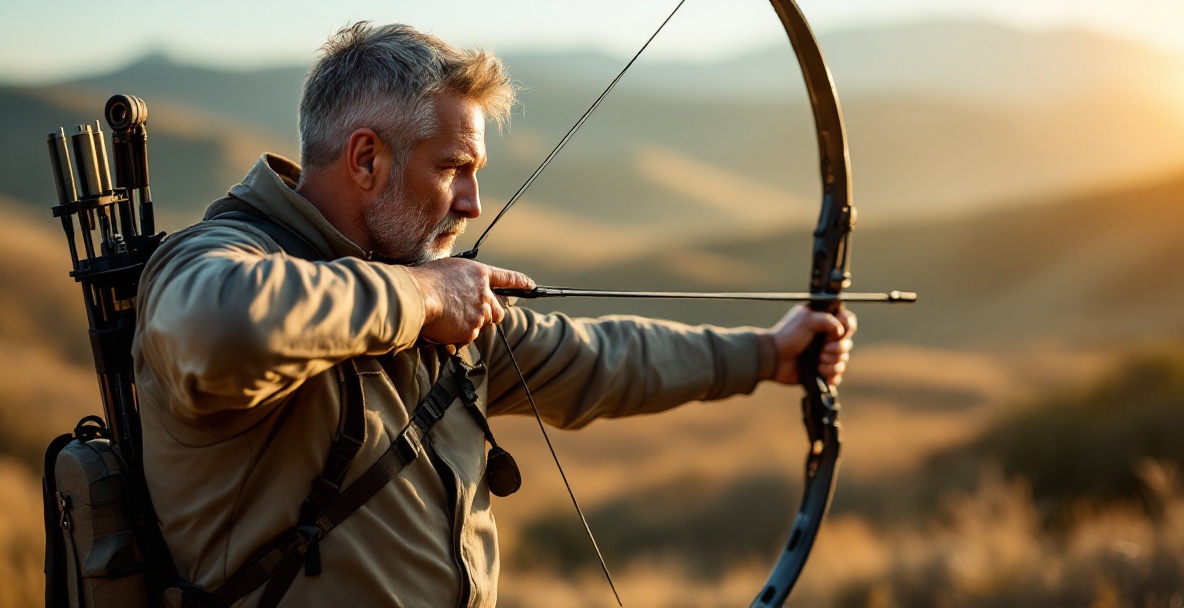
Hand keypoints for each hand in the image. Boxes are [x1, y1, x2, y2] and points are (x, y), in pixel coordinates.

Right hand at [405, 258, 533, 344]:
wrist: (418, 295)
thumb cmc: (425, 280)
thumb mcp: (448, 271)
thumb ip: (462, 284)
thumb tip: (462, 300)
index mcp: (479, 274)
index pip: (507, 278)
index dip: (520, 282)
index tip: (531, 285)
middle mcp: (484, 293)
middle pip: (498, 311)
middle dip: (490, 315)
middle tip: (473, 316)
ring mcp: (480, 313)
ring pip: (482, 325)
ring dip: (469, 325)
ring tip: (448, 318)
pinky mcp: (472, 330)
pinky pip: (467, 337)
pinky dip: (457, 336)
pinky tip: (444, 328)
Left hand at [761, 306, 855, 385]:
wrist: (773, 358)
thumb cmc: (788, 336)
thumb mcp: (807, 319)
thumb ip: (828, 320)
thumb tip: (841, 331)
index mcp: (825, 323)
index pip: (848, 322)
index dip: (847, 328)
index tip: (837, 333)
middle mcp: (827, 339)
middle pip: (847, 344)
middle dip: (835, 349)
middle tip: (821, 350)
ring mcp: (824, 356)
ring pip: (842, 361)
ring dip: (830, 363)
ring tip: (817, 362)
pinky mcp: (820, 372)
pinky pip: (836, 376)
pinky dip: (831, 376)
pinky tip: (821, 373)